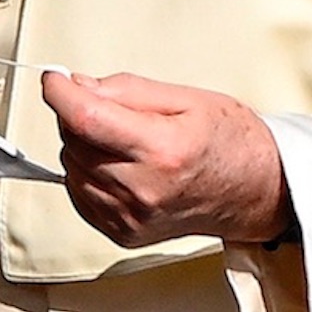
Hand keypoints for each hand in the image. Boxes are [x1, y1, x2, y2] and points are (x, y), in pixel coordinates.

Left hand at [42, 71, 290, 247]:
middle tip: (109, 104)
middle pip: (74, 141)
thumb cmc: (231, 142)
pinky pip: (79, 193)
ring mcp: (130, 217)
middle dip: (79, 113)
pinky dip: (88, 171)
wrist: (256, 191)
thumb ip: (127, 90)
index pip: (86, 118)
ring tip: (123, 137)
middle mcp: (143, 189)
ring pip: (71, 166)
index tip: (55, 78)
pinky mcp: (123, 233)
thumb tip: (81, 86)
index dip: (61, 92)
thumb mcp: (188, 97)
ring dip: (83, 144)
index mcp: (162, 149)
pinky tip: (118, 162)